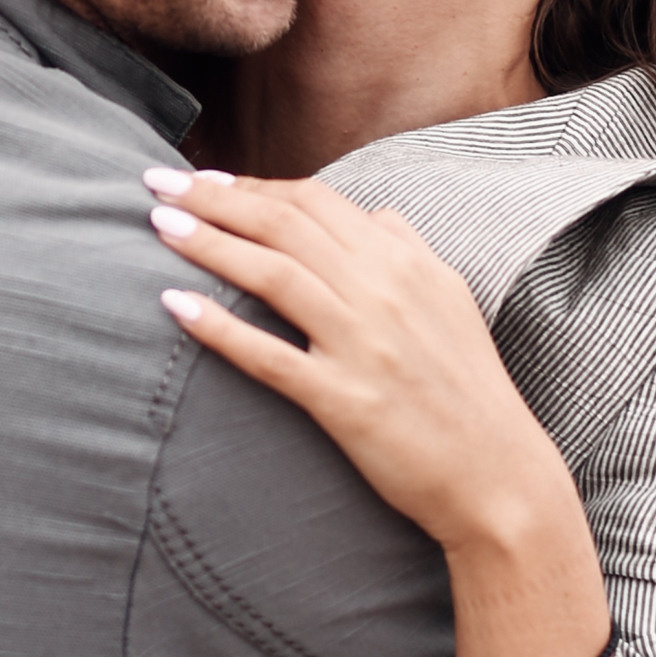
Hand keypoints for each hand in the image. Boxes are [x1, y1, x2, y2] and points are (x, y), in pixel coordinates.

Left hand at [146, 168, 560, 555]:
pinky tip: (176, 305)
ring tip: (159, 224)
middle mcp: (383, 292)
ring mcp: (362, 345)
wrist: (497, 476)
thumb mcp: (453, 302)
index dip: (253, 184)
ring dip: (208, 242)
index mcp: (406, 263)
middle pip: (284, 223)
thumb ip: (412, 252)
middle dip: (214, 197)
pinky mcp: (343, 400)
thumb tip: (375, 216)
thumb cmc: (470, 391)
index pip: (316, 201)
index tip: (206, 180)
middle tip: (157, 182)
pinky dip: (219, 327)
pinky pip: (269, 356)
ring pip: (272, 273)